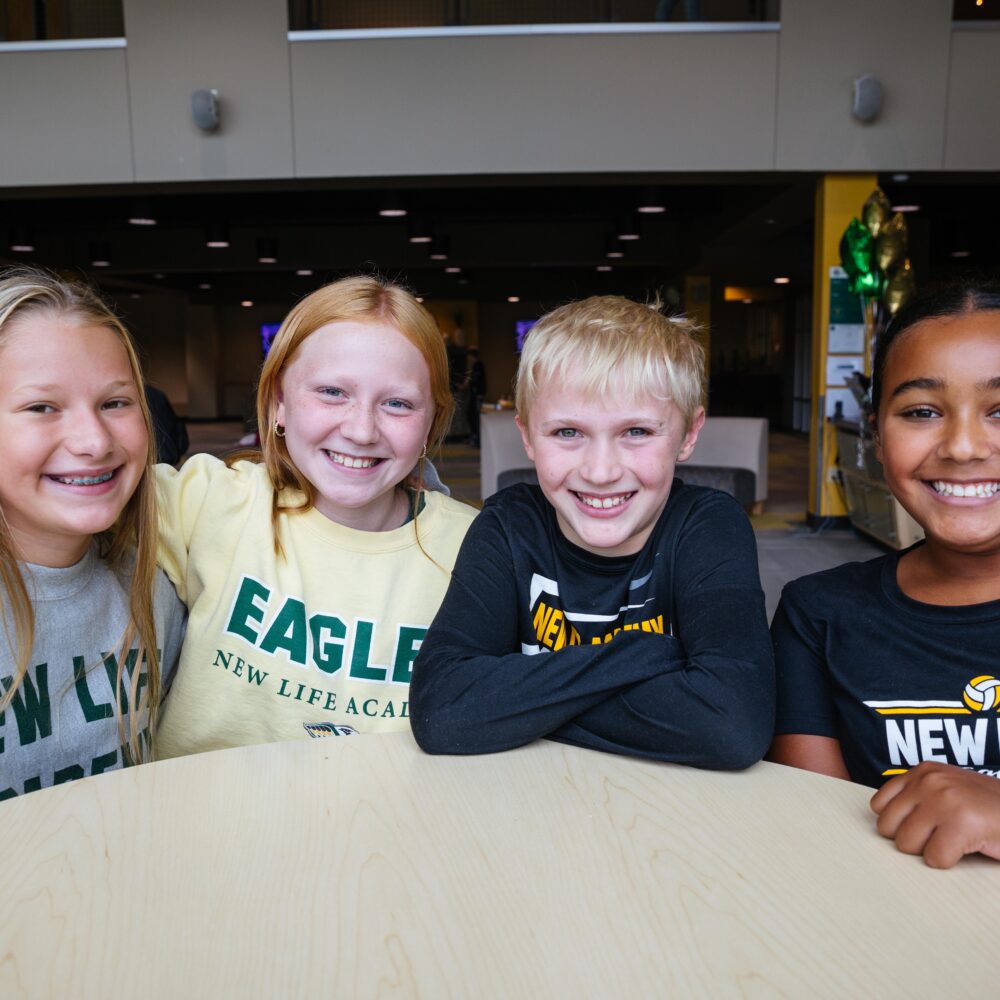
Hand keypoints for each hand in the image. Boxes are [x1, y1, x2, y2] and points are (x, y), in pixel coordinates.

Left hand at [870, 761, 999, 867]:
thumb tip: (885, 826)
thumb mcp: (948, 790)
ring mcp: (943, 800)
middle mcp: (928, 781)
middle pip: (887, 827)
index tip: (920, 829)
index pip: (879, 805)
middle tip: (939, 838)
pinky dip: (949, 862)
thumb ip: (918, 798)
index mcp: (922, 771)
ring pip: (907, 844)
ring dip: (929, 852)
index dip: (899, 825)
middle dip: (912, 841)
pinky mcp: (961, 823)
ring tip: (954, 842)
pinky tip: (967, 849)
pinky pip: (934, 858)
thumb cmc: (989, 808)